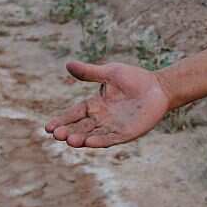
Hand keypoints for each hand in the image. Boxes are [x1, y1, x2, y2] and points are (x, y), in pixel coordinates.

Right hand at [45, 61, 171, 148]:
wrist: (159, 87)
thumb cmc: (135, 78)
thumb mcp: (110, 73)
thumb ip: (90, 73)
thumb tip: (68, 64)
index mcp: (95, 104)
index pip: (74, 114)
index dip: (62, 120)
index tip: (48, 127)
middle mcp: (101, 118)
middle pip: (80, 128)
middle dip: (67, 132)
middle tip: (56, 135)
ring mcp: (113, 127)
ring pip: (92, 135)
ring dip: (81, 139)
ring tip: (69, 140)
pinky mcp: (126, 133)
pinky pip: (110, 139)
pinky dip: (99, 141)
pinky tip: (89, 142)